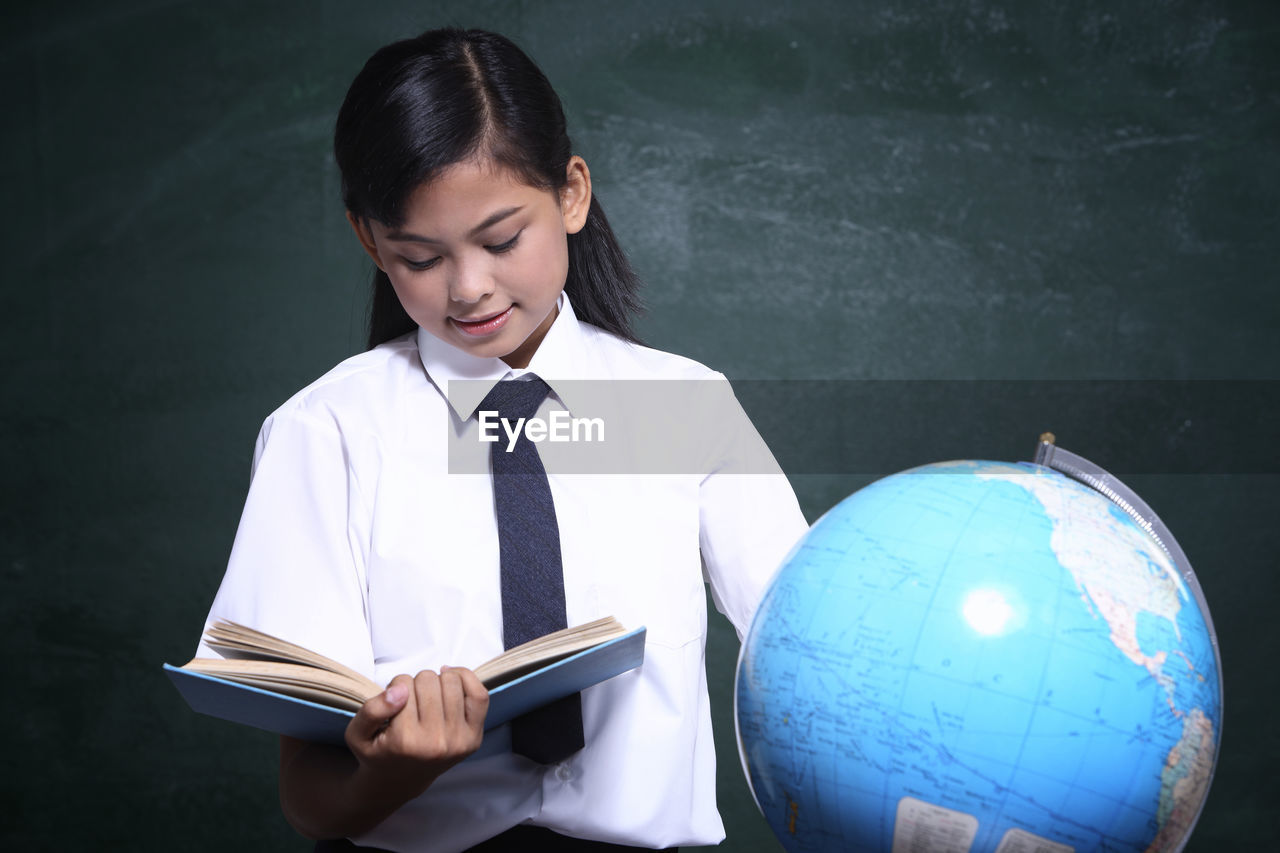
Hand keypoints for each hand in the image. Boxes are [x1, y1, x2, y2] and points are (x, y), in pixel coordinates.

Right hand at [345, 666, 489, 804]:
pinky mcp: (474, 739)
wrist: (399, 781)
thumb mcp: (357, 734)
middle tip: (411, 702)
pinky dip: (465, 681)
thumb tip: (401, 690)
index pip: (404, 683)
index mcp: (405, 741)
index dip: (396, 686)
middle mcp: (435, 743)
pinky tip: (450, 683)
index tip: (394, 703)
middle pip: (429, 680)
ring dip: (438, 683)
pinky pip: (480, 695)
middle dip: (416, 684)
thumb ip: (371, 710)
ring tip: (428, 698)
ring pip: (452, 682)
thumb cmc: (378, 752)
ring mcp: (458, 742)